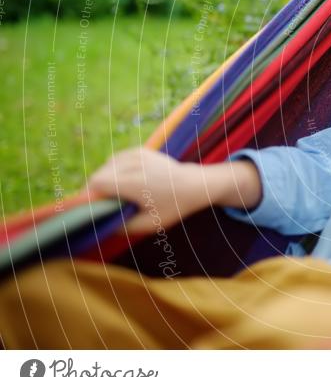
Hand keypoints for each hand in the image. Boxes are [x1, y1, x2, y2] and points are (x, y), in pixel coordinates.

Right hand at [87, 147, 212, 233]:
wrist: (195, 184)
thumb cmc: (173, 206)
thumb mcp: (150, 224)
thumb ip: (123, 226)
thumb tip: (100, 226)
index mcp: (135, 182)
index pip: (97, 183)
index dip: (89, 195)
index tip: (91, 207)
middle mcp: (134, 164)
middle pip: (99, 174)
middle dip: (95, 189)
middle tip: (101, 204)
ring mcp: (137, 154)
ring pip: (107, 165)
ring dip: (105, 178)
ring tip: (114, 193)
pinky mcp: (140, 149)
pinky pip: (117, 159)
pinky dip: (114, 169)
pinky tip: (122, 180)